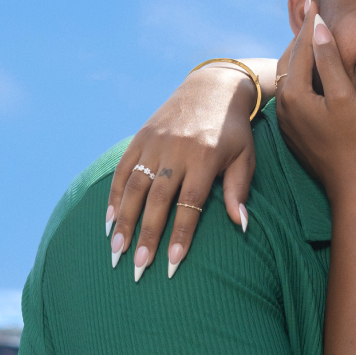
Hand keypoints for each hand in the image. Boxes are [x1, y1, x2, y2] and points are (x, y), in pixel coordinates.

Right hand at [104, 49, 285, 277]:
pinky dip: (114, 196)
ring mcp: (154, 144)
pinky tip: (110, 221)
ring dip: (124, 221)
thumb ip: (239, 190)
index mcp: (204, 158)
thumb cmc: (234, 131)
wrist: (212, 87)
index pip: (190, 205)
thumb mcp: (245, 158)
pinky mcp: (140, 138)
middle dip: (146, 235)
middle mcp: (175, 151)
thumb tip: (242, 225)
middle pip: (157, 201)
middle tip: (137, 266)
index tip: (172, 264)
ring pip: (134, 187)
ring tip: (117, 250)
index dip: (180, 235)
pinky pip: (123, 170)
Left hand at [276, 4, 355, 193]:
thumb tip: (318, 25)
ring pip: (292, 76)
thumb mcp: (346, 97)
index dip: (311, 19)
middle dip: (302, 32)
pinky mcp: (296, 131)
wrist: (351, 184)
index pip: (301, 46)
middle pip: (291, 59)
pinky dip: (304, 74)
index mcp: (295, 94)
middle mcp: (285, 106)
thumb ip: (330, 61)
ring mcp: (288, 120)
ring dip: (302, 53)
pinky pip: (297, 92)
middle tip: (310, 3)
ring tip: (311, 30)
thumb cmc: (355, 142)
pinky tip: (313, 68)